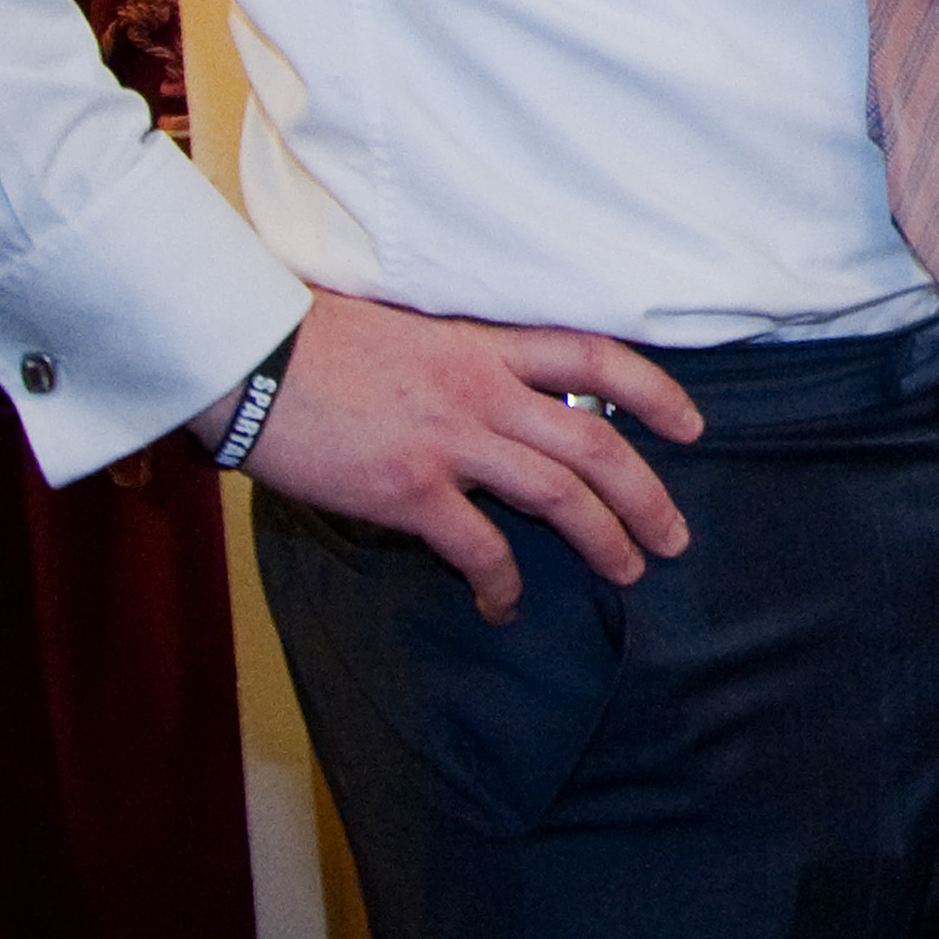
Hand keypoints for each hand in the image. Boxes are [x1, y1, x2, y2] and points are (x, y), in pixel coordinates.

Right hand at [206, 291, 705, 623]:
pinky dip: (502, 584)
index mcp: (483, 345)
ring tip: (628, 573)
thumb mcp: (408, 332)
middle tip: (674, 537)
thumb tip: (490, 400)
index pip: (595, 356)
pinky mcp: (410, 489)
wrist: (247, 356)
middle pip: (595, 441)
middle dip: (645, 494)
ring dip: (603, 539)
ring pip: (559, 494)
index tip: (691, 426)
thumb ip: (458, 362)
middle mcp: (482, 390)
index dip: (654, 392)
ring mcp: (450, 440)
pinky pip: (480, 547)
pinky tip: (505, 606)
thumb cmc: (312, 341)